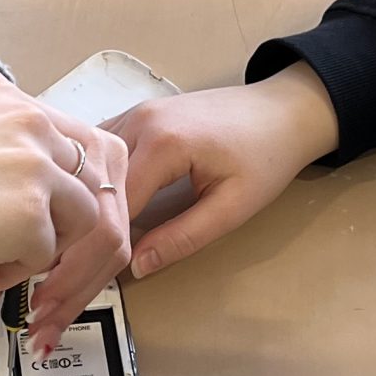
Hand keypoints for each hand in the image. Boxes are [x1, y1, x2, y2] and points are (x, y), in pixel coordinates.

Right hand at [0, 79, 102, 287]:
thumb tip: (24, 203)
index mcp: (6, 99)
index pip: (72, 144)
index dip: (67, 192)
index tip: (50, 223)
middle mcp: (30, 121)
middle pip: (92, 181)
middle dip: (75, 229)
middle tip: (43, 263)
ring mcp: (35, 164)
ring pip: (81, 221)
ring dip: (43, 253)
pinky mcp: (31, 212)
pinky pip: (45, 257)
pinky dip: (12, 276)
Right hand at [113, 65, 339, 279]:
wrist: (286, 112)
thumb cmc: (267, 156)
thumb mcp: (231, 208)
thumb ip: (183, 237)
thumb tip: (139, 265)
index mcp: (164, 143)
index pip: (115, 201)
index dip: (107, 237)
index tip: (104, 265)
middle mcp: (142, 120)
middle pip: (96, 178)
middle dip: (93, 217)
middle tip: (90, 253)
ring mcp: (138, 111)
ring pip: (93, 160)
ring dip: (92, 194)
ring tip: (93, 228)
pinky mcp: (141, 112)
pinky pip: (104, 145)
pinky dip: (99, 173)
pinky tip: (103, 198)